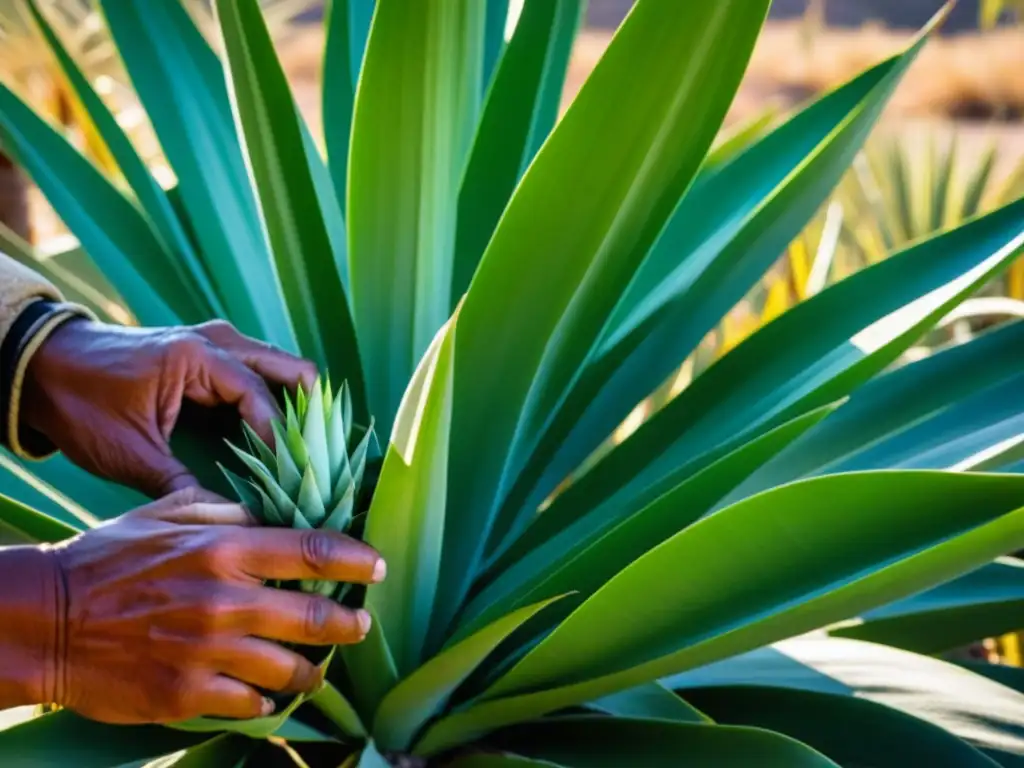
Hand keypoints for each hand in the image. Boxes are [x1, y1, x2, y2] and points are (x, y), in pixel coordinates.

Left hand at [21, 319, 316, 496]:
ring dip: (294, 408)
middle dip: (308, 415)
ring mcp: (216, 343)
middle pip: (291, 369)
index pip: (261, 397)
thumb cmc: (81, 404)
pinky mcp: (210, 355)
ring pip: (280, 369)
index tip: (293, 479)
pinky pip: (259, 374)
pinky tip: (273, 441)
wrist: (43, 366)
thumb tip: (226, 522)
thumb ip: (181, 486)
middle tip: (311, 461)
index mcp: (198, 358)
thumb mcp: (129, 454)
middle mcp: (217, 342)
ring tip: (300, 455)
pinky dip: (273, 403)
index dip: (281, 441)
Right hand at [45, 489, 384, 723]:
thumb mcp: (170, 513)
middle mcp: (226, 601)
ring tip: (315, 669)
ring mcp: (209, 652)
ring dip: (310, 670)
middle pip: (315, 617)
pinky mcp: (187, 693)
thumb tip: (276, 516)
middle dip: (348, 624)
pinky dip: (264, 701)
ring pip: (288, 669)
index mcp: (224, 549)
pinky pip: (249, 704)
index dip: (355, 560)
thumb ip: (229, 511)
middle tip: (360, 626)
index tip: (376, 567)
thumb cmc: (111, 557)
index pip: (313, 552)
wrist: (50, 620)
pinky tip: (266, 695)